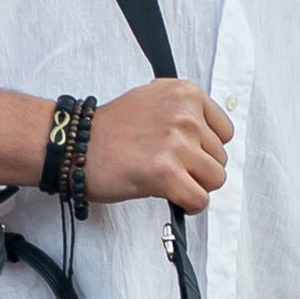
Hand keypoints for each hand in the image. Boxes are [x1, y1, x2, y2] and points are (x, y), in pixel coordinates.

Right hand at [82, 80, 231, 208]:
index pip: (225, 132)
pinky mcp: (166, 173)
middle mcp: (185, 115)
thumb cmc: (109, 128)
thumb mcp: (153, 100)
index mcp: (185, 93)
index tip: (187, 153)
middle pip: (221, 158)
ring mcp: (176, 144)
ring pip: (215, 179)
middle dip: (198, 169)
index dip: (206, 148)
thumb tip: (210, 137)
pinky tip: (172, 197)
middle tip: (170, 168)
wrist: (74, 144)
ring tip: (169, 181)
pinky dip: (188, 205)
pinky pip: (199, 199)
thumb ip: (184, 112)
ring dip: (194, 186)